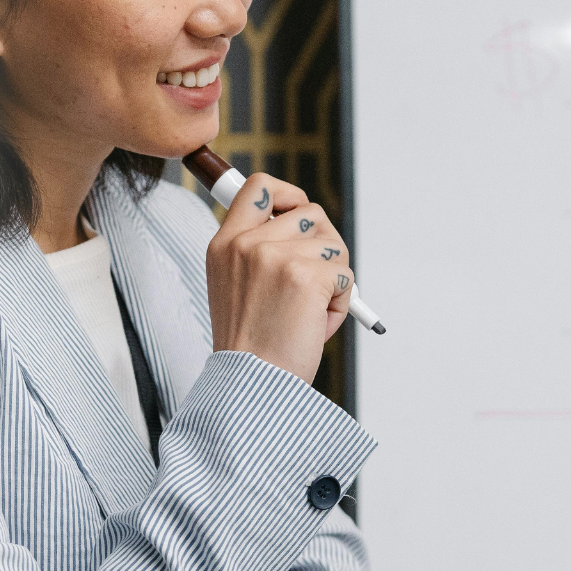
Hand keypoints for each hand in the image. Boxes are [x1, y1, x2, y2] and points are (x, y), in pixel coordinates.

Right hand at [206, 174, 353, 382]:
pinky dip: (341, 302)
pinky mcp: (306, 275)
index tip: (297, 209)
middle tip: (318, 280)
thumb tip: (310, 228)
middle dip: (325, 245)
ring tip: (310, 311)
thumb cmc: (251, 345)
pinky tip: (315, 324)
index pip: (259, 186)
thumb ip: (260, 252)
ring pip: (333, 245)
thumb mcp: (234, 286)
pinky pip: (346, 275)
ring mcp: (275, 256)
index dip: (288, 193)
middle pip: (311, 213)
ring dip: (334, 278)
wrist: (251, 384)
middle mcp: (247, 243)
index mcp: (225, 243)